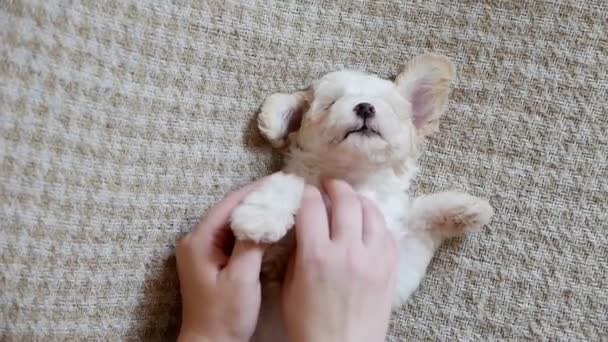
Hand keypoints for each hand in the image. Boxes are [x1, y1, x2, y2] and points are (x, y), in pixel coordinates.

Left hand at [176, 178, 268, 341]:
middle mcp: (196, 241)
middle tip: (284, 187)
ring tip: (280, 199)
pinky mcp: (211, 260)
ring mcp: (202, 250)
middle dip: (257, 197)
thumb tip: (266, 215)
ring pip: (231, 221)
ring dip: (255, 210)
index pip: (229, 204)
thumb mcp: (241, 278)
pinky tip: (269, 222)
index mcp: (198, 242)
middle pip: (229, 209)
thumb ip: (251, 244)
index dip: (255, 190)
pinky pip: (232, 234)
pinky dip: (250, 226)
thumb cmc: (224, 315)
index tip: (279, 180)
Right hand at [282, 179, 397, 341]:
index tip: (304, 191)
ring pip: (371, 211)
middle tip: (329, 185)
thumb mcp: (290, 286)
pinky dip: (376, 223)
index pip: (311, 206)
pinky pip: (387, 233)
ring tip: (351, 199)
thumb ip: (298, 252)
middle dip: (334, 186)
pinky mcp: (390, 268)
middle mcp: (347, 251)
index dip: (306, 193)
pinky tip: (368, 224)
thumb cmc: (309, 324)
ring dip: (359, 199)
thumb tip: (305, 227)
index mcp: (316, 256)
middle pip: (345, 200)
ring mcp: (373, 259)